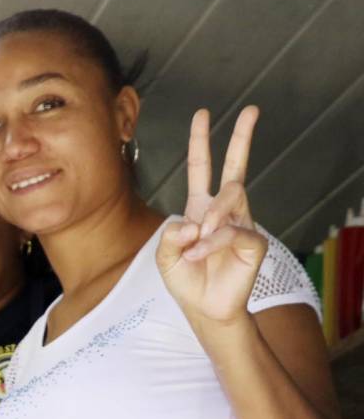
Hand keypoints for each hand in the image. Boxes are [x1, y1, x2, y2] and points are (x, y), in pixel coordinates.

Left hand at [157, 107, 267, 325]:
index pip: (202, 169)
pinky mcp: (254, 242)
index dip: (201, 142)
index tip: (203, 114)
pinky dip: (211, 243)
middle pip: (235, 168)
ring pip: (229, 198)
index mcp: (200, 209)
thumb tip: (194, 223)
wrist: (204, 309)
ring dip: (209, 217)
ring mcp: (242, 224)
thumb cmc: (186, 280)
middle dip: (242, 138)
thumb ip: (170, 236)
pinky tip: (200, 254)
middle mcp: (224, 211)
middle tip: (252, 110)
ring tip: (197, 241)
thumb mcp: (164, 256)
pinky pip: (232, 230)